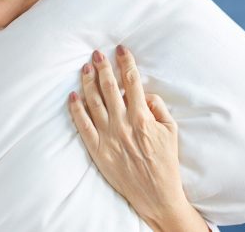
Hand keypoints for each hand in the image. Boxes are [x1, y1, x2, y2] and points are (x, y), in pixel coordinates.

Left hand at [67, 44, 191, 227]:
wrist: (155, 193)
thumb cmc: (165, 162)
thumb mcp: (171, 131)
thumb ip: (159, 108)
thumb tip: (146, 94)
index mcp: (142, 117)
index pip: (132, 82)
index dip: (126, 63)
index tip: (120, 49)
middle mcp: (123, 124)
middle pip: (110, 88)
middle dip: (103, 67)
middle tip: (96, 53)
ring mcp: (108, 136)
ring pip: (94, 102)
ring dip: (88, 82)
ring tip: (85, 68)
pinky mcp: (97, 149)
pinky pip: (82, 125)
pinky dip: (76, 109)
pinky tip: (73, 95)